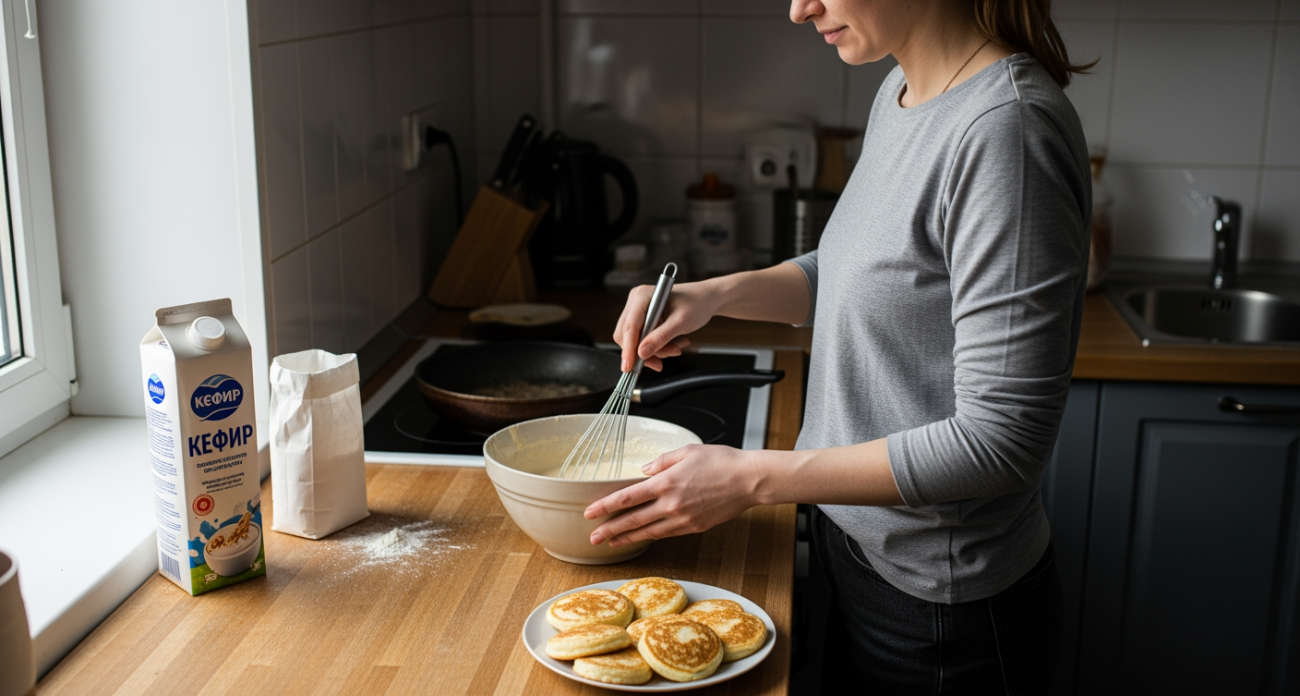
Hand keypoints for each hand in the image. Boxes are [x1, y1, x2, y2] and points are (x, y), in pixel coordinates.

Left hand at [584, 445, 760, 547]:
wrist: (749, 480)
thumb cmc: (721, 461)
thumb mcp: (687, 451)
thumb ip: (661, 461)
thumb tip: (644, 470)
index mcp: (666, 482)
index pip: (628, 497)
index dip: (606, 506)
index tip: (590, 512)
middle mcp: (671, 504)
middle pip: (633, 520)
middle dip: (609, 529)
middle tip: (592, 537)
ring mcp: (683, 519)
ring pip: (648, 532)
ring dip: (626, 538)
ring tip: (610, 542)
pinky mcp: (694, 527)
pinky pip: (666, 533)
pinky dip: (650, 537)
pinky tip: (640, 537)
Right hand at [614, 280, 719, 371]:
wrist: (707, 298)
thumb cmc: (697, 303)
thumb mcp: (681, 322)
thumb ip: (661, 337)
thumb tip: (642, 353)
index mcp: (642, 296)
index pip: (629, 327)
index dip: (628, 349)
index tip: (629, 367)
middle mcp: (636, 302)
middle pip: (627, 336)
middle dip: (645, 352)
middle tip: (662, 362)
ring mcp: (638, 311)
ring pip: (635, 341)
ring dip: (655, 350)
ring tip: (676, 347)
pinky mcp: (643, 320)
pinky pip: (643, 340)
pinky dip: (657, 347)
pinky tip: (673, 344)